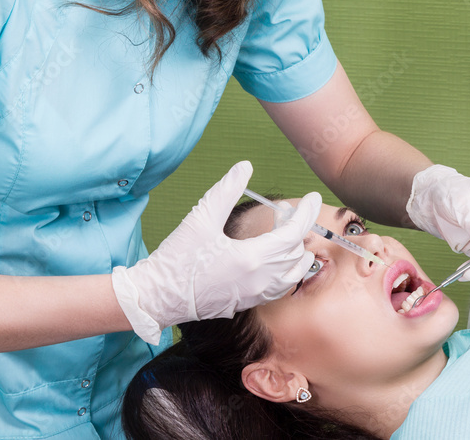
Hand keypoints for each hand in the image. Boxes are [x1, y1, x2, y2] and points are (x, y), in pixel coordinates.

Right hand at [111, 161, 317, 343]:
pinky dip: (287, 271)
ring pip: (293, 274)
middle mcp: (259, 281)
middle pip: (295, 252)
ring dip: (296, 253)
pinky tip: (275, 259)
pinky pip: (280, 287)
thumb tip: (245, 166)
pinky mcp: (247, 303)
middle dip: (297, 229)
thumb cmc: (176, 259)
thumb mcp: (200, 218)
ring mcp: (254, 295)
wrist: (156, 297)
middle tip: (287, 213)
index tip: (313, 197)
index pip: (294, 233)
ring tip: (286, 235)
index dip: (306, 213)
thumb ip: (226, 190)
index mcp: (252, 259)